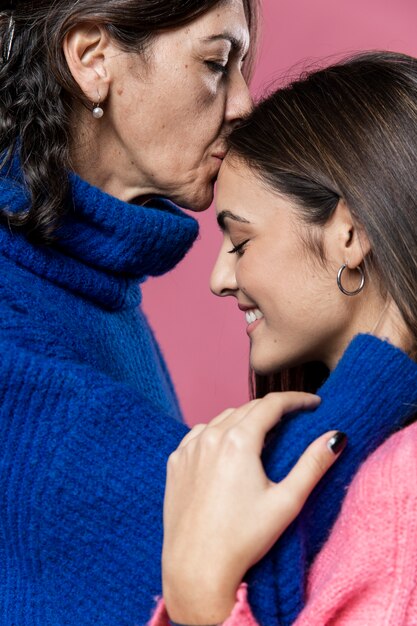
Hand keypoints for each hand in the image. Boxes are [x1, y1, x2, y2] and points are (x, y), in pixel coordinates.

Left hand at [162, 392, 345, 624]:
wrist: (196, 568)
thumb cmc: (244, 539)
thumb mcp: (286, 502)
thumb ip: (313, 464)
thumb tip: (336, 436)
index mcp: (238, 441)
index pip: (272, 404)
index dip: (296, 399)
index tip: (314, 403)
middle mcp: (210, 437)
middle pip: (247, 408)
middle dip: (273, 409)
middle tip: (295, 418)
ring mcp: (188, 449)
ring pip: (222, 418)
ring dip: (245, 419)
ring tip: (264, 434)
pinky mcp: (175, 462)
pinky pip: (199, 434)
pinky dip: (217, 433)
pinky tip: (227, 447)